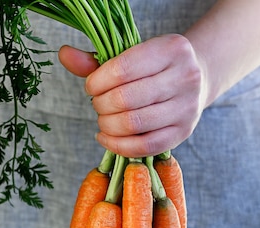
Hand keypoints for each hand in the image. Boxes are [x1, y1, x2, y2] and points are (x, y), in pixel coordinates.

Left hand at [58, 34, 206, 157]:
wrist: (196, 79)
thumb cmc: (152, 68)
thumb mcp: (128, 56)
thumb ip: (94, 60)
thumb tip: (63, 54)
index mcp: (171, 49)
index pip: (122, 70)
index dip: (97, 82)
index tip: (91, 87)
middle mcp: (184, 77)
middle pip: (125, 100)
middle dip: (100, 105)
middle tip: (97, 104)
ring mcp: (186, 107)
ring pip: (133, 124)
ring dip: (107, 125)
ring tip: (103, 119)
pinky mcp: (182, 132)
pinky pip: (143, 146)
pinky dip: (117, 145)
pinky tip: (105, 137)